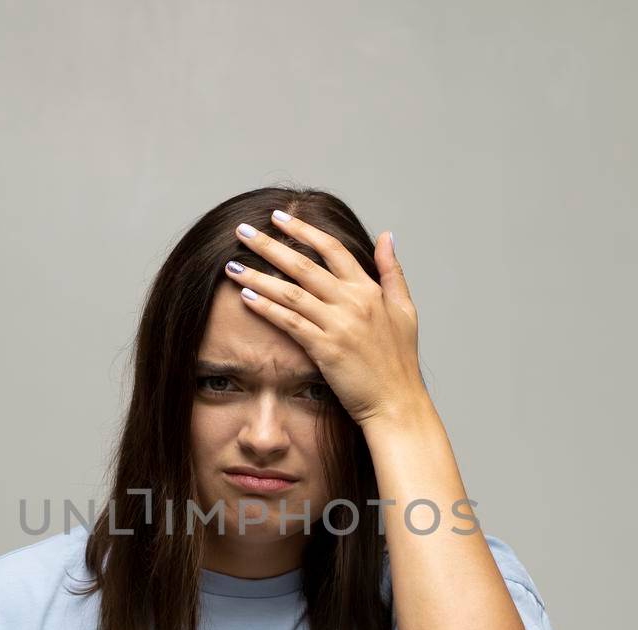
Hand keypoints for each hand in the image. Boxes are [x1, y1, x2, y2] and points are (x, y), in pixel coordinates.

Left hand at [225, 211, 427, 427]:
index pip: (332, 249)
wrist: (397, 403)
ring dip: (258, 277)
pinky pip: (290, 323)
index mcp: (369, 290)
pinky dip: (267, 308)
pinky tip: (245, 298)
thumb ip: (393, 271)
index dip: (303, 230)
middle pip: (304, 264)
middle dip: (270, 245)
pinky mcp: (326, 349)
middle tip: (242, 231)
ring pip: (291, 292)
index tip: (279, 217)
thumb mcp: (405, 310)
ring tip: (232, 266)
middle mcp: (353, 302)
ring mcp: (339, 325)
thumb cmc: (399, 361)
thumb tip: (385, 235)